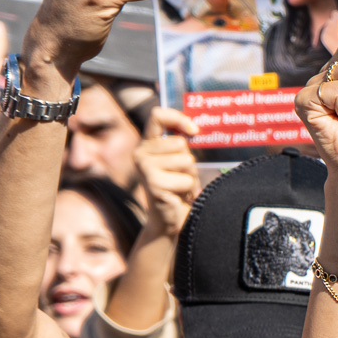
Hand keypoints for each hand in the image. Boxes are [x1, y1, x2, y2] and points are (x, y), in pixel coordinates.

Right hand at [134, 107, 201, 236]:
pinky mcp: (153, 183)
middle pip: (180, 143)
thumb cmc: (178, 189)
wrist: (169, 221)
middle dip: (190, 161)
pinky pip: (186, 179)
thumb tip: (196, 129)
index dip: (177, 118)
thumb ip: (182, 145)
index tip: (194, 131)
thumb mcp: (179, 162)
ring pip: (186, 160)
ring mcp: (144, 168)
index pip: (158, 116)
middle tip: (183, 177)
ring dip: (191, 176)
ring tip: (181, 187)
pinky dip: (189, 189)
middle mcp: (141, 153)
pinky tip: (179, 197)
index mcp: (147, 144)